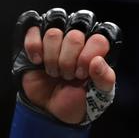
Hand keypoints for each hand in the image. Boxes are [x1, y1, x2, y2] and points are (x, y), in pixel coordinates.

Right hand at [17, 10, 116, 124]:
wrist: (51, 109)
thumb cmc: (77, 99)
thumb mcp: (98, 96)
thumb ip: (105, 79)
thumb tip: (97, 61)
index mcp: (97, 49)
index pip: (99, 39)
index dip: (88, 57)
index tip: (82, 74)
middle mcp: (78, 38)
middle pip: (75, 36)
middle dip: (68, 62)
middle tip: (68, 76)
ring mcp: (57, 36)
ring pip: (53, 34)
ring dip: (52, 59)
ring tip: (54, 72)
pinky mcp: (36, 37)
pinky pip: (33, 28)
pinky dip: (34, 47)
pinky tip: (37, 61)